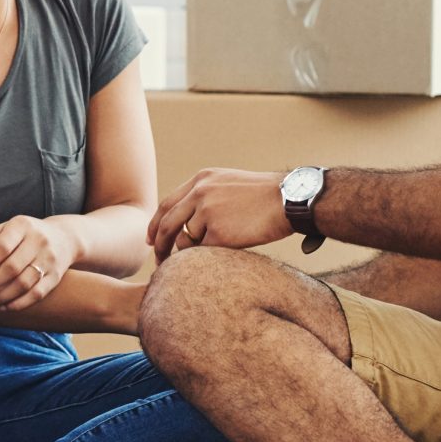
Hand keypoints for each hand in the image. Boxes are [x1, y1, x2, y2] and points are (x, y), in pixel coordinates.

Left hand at [0, 215, 77, 310]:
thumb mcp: (4, 229)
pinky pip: (36, 294)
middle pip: (11, 268)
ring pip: (23, 284)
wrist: (63, 238)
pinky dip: (18, 304)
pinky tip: (3, 306)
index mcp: (22, 225)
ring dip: (1, 297)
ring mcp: (49, 259)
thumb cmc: (23, 235)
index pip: (1, 248)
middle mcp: (39, 240)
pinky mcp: (56, 276)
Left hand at [149, 169, 289, 260]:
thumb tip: (187, 221)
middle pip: (167, 224)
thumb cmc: (265, 196)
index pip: (167, 204)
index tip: (151, 239)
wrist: (289, 200)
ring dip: (190, 254)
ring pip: (186, 241)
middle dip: (159, 245)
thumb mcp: (229, 184)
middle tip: (158, 261)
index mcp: (201, 180)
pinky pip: (203, 252)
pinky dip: (208, 257)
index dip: (155, 224)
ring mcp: (207, 213)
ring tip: (204, 258)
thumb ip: (206, 197)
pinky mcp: (218, 233)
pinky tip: (221, 256)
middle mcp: (200, 193)